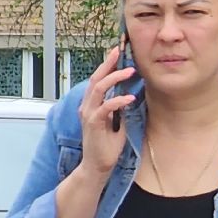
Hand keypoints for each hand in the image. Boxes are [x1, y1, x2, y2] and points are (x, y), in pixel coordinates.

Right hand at [78, 45, 138, 179]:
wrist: (97, 166)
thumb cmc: (107, 146)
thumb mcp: (116, 123)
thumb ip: (119, 109)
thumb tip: (128, 94)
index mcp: (92, 104)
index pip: (98, 80)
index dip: (107, 65)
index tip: (118, 52)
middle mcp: (87, 106)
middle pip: (96, 79)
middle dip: (108, 64)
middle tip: (120, 51)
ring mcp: (89, 115)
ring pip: (99, 89)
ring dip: (115, 78)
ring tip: (130, 71)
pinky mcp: (93, 125)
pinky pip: (105, 108)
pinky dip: (118, 101)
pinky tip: (130, 98)